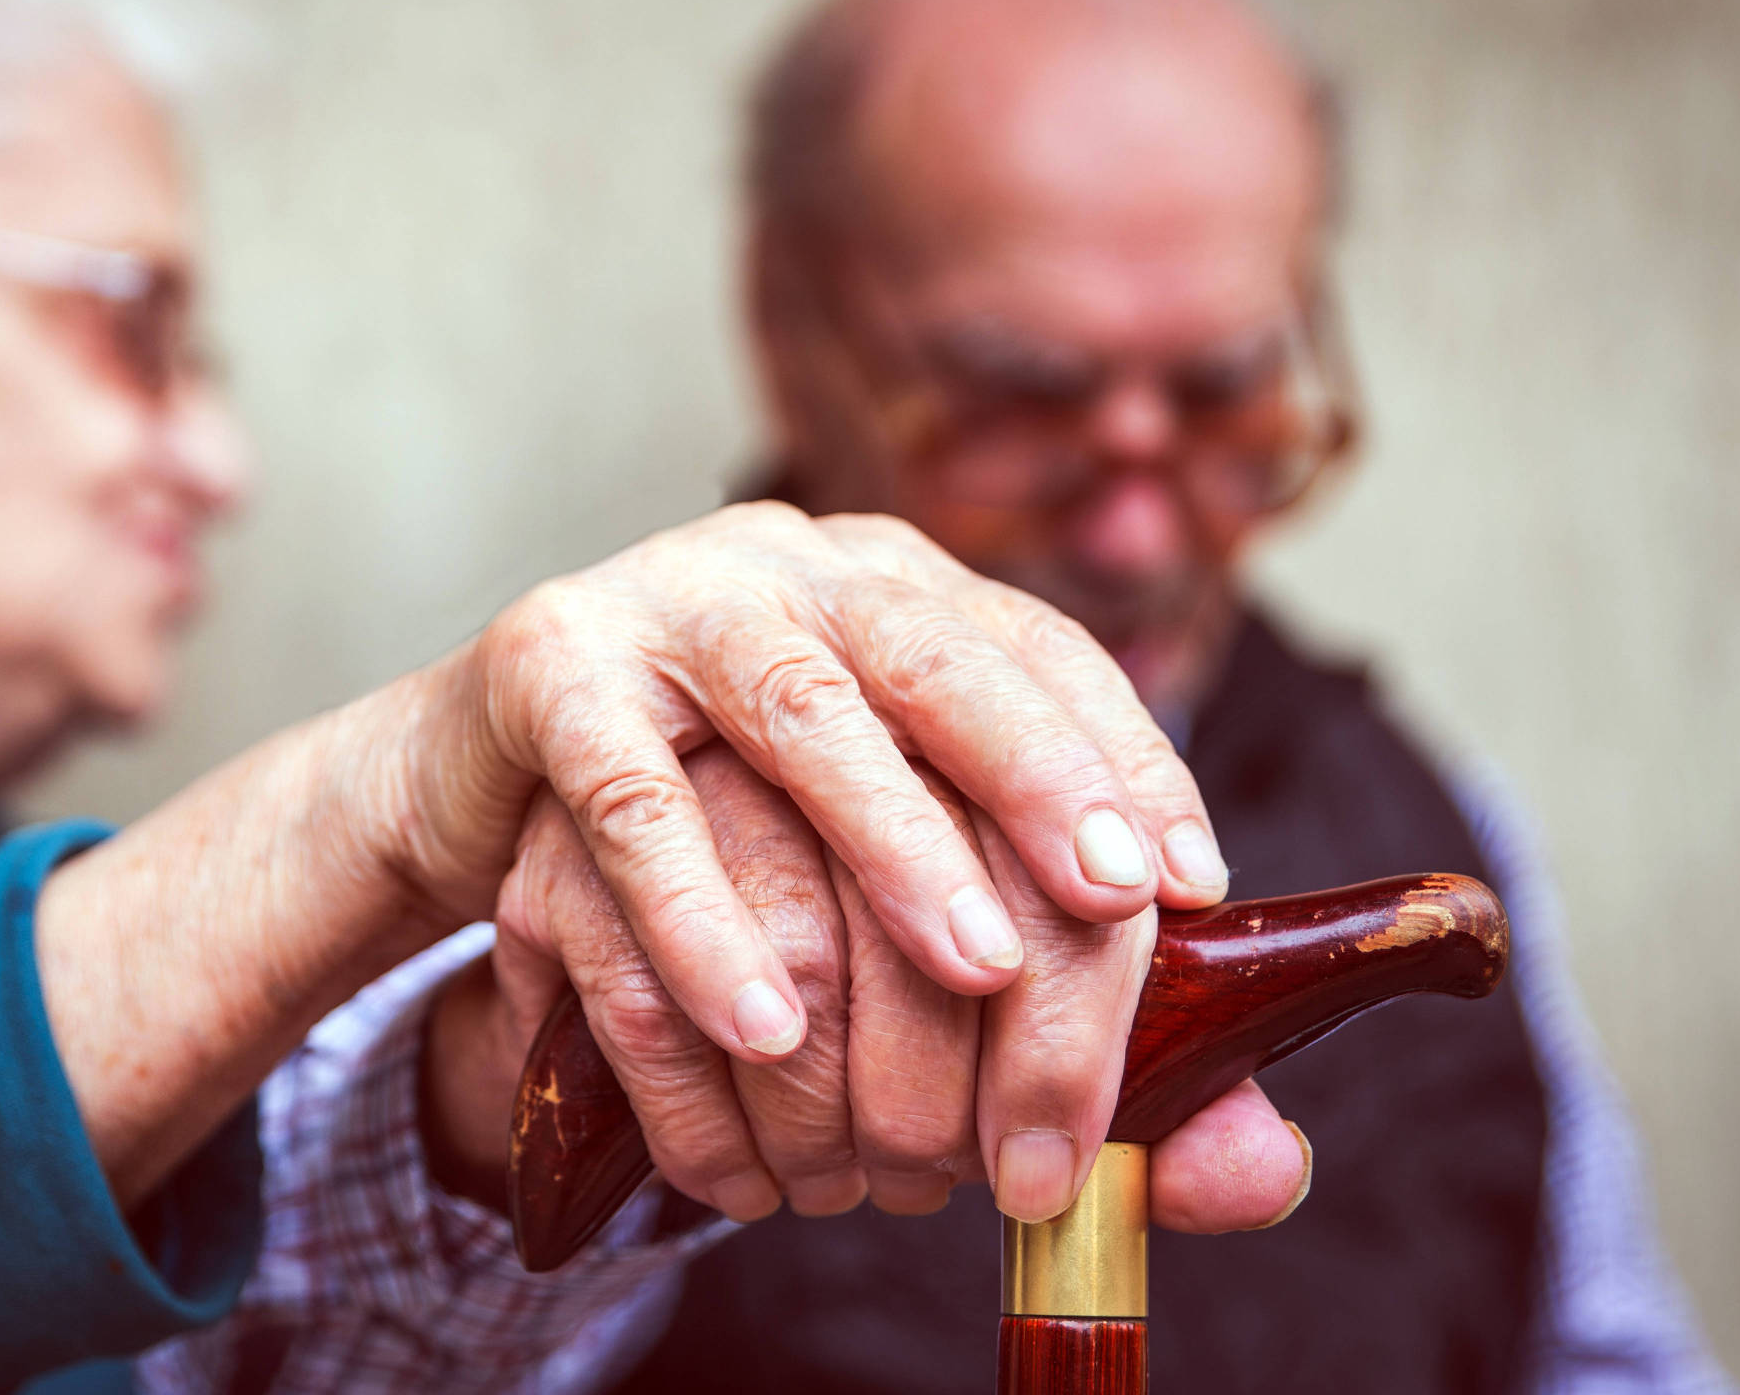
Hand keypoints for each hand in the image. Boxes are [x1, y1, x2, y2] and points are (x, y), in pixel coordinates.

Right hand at [41, 501, 1234, 1209]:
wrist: (484, 776)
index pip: (1035, 649)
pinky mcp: (547, 665)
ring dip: (892, 837)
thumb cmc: (712, 831)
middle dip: (1038, 771)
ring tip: (975, 966)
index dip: (1122, 754)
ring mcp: (666, 601)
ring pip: (797, 706)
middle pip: (933, 651)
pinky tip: (764, 1020)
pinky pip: (631, 797)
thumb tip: (1255, 1173)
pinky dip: (699, 912)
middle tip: (1119, 899)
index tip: (1190, 884)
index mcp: (890, 590)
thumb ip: (1042, 1003)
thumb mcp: (862, 873)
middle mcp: (793, 568)